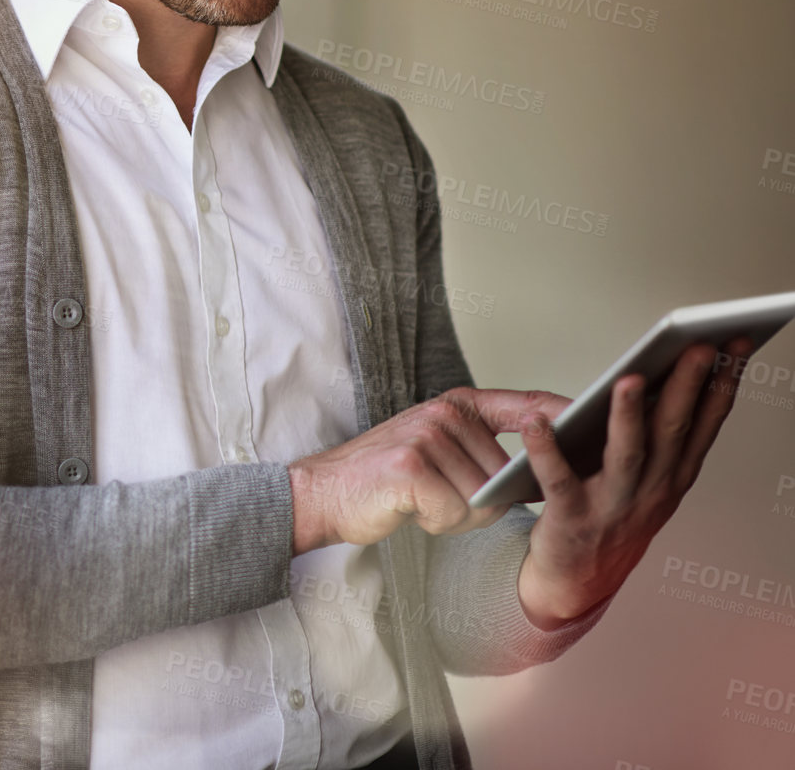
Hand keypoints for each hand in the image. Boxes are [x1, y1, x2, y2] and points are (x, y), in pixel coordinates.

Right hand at [287, 386, 571, 552]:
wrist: (322, 493)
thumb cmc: (383, 480)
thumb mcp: (437, 451)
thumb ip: (483, 451)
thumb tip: (539, 474)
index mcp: (456, 405)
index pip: (526, 407)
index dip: (565, 417)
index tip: (605, 422)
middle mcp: (445, 413)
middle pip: (505, 476)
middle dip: (478, 502)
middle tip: (435, 495)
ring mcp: (428, 436)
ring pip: (483, 499)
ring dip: (456, 515)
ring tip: (420, 501)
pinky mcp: (413, 467)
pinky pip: (457, 512)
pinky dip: (437, 522)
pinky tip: (409, 508)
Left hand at [515, 337, 754, 629]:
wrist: (578, 581)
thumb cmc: (614, 516)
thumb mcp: (654, 479)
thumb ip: (665, 434)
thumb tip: (673, 373)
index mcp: (675, 475)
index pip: (705, 422)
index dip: (723, 382)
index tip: (736, 342)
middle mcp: (653, 489)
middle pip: (673, 430)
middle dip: (687, 385)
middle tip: (698, 345)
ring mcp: (614, 505)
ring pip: (627, 454)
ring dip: (628, 416)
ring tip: (627, 378)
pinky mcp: (571, 519)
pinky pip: (557, 480)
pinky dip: (545, 450)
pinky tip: (536, 421)